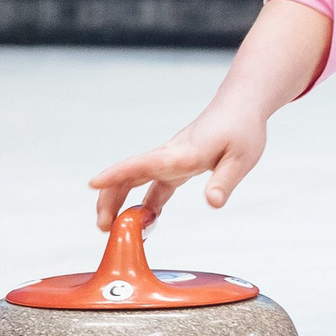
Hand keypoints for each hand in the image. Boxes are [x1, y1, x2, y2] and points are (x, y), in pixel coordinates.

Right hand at [88, 101, 268, 226]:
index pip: (143, 164)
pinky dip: (145, 204)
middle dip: (109, 198)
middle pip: (129, 174)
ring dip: (121, 202)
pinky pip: (153, 185)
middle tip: (103, 227)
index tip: (93, 184)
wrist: (240, 106)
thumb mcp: (241, 158)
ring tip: (113, 229)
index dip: (116, 174)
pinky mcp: (176, 165)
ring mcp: (170, 159)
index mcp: (183, 154)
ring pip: (136, 180)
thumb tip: (212, 203)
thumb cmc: (242, 128)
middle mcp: (170, 155)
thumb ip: (224, 182)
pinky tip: (144, 221)